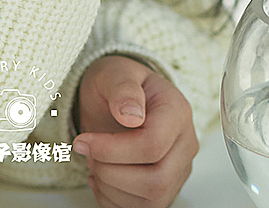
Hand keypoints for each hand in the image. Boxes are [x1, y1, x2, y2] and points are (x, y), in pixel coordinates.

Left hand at [73, 55, 198, 207]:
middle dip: (111, 172)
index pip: (152, 145)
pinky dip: (113, 200)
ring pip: (151, 201)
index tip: (83, 140)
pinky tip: (103, 177)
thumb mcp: (114, 73)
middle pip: (156, 180)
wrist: (119, 100)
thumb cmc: (117, 85)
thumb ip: (123, 88)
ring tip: (95, 162)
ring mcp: (178, 170)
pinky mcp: (166, 188)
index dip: (111, 150)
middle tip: (89, 154)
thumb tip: (132, 115)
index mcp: (177, 112)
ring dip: (110, 188)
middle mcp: (185, 144)